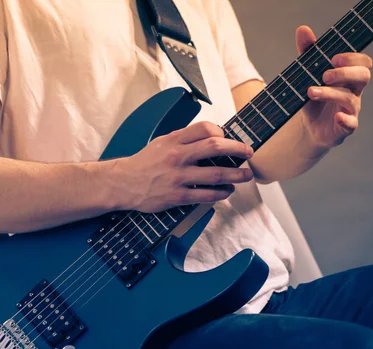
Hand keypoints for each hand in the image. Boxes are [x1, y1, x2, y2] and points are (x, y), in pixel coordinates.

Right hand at [114, 122, 253, 212]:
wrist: (124, 183)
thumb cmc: (144, 163)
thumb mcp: (161, 143)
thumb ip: (184, 140)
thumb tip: (210, 138)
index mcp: (174, 140)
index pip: (205, 128)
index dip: (222, 132)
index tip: (228, 138)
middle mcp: (178, 156)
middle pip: (216, 147)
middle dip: (238, 149)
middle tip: (248, 153)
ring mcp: (178, 177)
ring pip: (216, 174)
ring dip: (236, 175)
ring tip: (245, 176)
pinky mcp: (178, 196)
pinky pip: (206, 195)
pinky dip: (221, 193)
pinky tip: (226, 191)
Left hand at [297, 26, 372, 147]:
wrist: (309, 129)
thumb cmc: (314, 98)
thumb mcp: (308, 76)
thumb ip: (308, 53)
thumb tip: (303, 30)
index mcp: (348, 77)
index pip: (362, 63)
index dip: (352, 58)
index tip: (333, 58)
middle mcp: (353, 92)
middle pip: (363, 76)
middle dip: (345, 73)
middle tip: (325, 75)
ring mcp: (350, 110)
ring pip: (350, 99)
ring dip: (331, 94)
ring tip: (311, 92)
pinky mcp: (344, 127)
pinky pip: (351, 124)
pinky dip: (346, 120)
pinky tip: (337, 116)